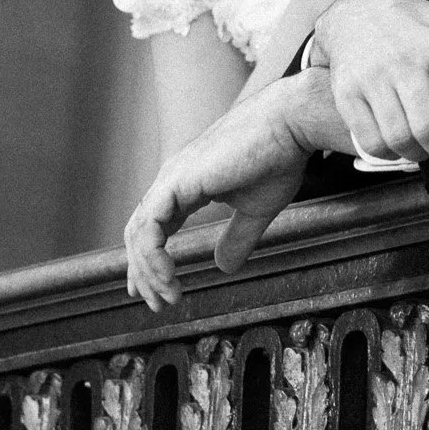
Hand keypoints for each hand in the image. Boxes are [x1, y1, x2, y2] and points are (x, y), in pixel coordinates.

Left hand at [123, 71, 342, 310]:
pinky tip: (168, 277)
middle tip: (157, 304)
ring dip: (148, 271)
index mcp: (188, 183)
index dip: (151, 260)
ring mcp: (172, 179)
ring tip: (167, 297)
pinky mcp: (177, 181)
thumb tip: (224, 267)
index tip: (156, 291)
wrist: (290, 125)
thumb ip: (237, 238)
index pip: (155, 225)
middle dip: (144, 272)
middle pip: (139, 231)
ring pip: (138, 232)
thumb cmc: (279, 157)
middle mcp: (173, 180)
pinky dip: (152, 256)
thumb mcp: (256, 210)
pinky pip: (148, 226)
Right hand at [312, 0, 428, 168]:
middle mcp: (403, 60)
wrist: (356, 11)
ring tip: (428, 145)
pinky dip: (390, 152)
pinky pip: (372, 141)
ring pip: (400, 138)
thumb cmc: (419, 25)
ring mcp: (371, 78)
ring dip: (420, 153)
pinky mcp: (347, 93)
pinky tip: (400, 141)